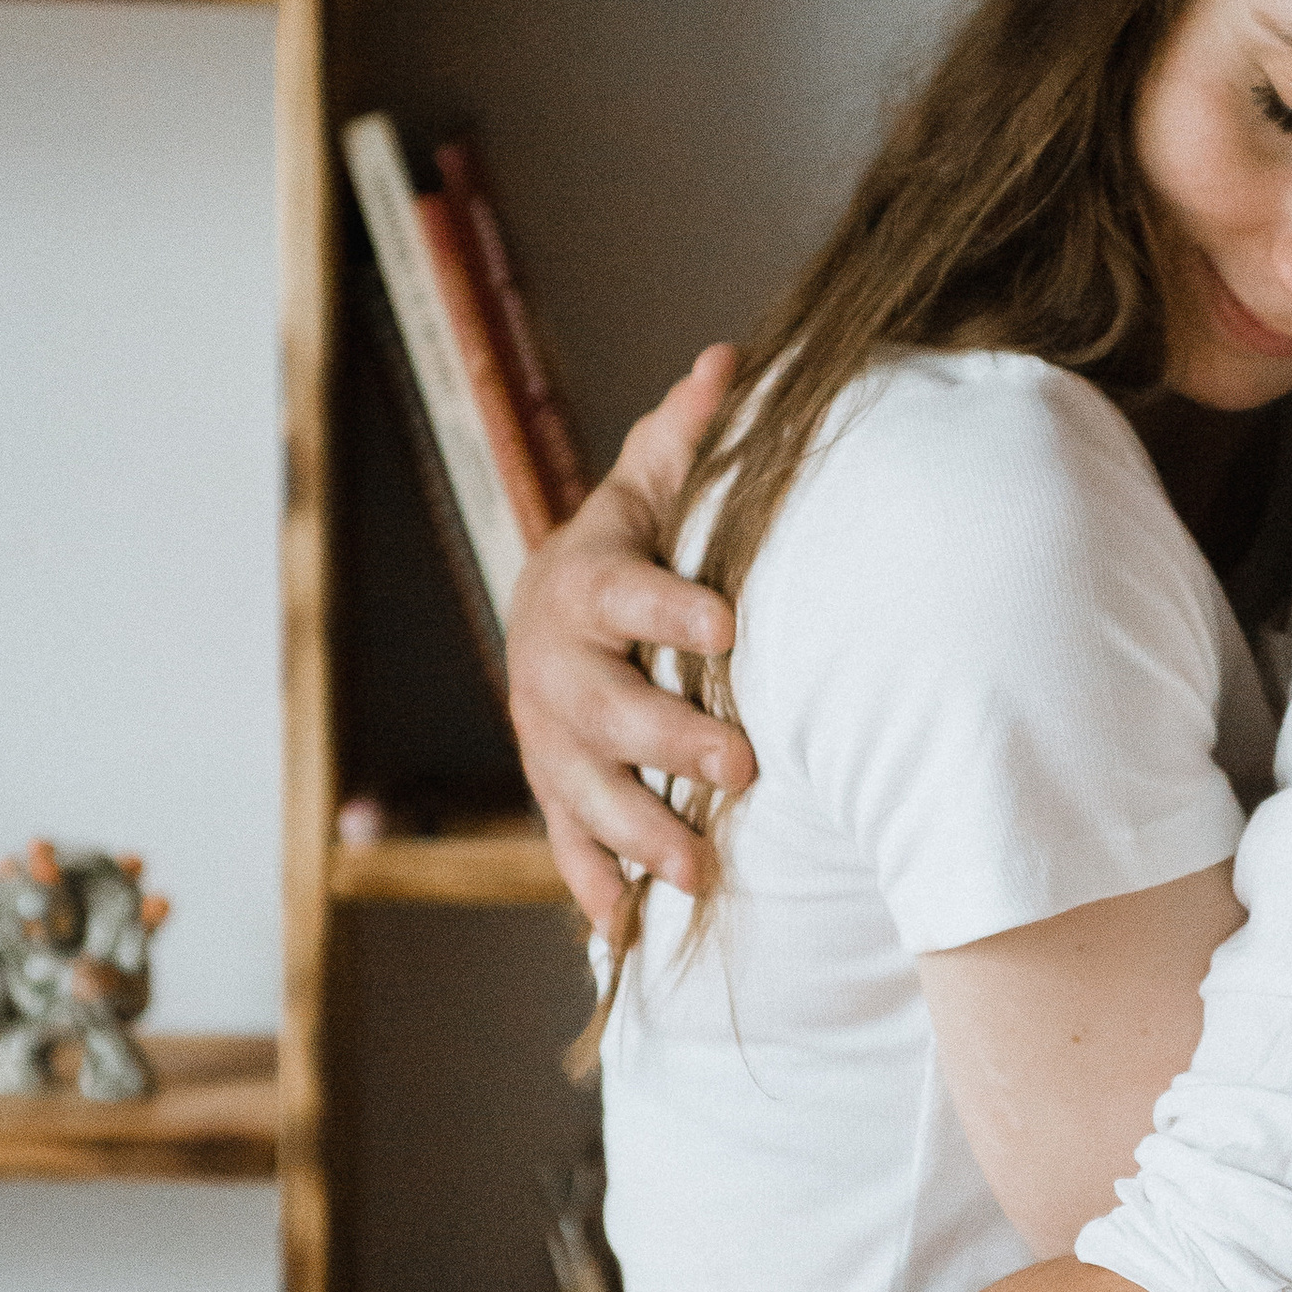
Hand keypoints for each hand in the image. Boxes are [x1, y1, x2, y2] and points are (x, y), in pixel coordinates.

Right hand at [507, 346, 756, 931]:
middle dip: (668, 741)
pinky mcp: (554, 791)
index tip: (729, 620)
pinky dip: (592, 889)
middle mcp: (554, 668)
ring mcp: (548, 739)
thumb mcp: (650, 486)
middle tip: (743, 767)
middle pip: (603, 710)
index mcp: (583, 585)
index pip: (622, 593)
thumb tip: (731, 360)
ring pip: (582, 789)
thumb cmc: (631, 546)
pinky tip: (626, 931)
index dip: (670, 607)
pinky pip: (565, 845)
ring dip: (637, 830)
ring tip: (699, 867)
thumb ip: (687, 437)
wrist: (555, 612)